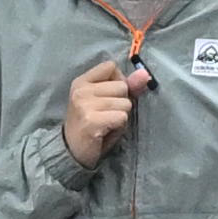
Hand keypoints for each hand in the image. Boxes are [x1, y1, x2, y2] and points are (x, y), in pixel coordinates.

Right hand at [63, 50, 140, 172]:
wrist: (72, 152)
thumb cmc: (93, 126)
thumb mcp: (108, 101)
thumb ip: (127, 86)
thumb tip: (145, 74)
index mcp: (82, 81)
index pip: (111, 66)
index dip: (118, 81)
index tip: (108, 97)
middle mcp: (81, 90)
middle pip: (122, 86)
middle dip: (121, 102)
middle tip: (105, 116)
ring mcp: (84, 105)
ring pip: (125, 103)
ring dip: (121, 116)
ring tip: (106, 124)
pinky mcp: (91, 120)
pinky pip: (122, 117)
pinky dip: (120, 127)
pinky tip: (106, 131)